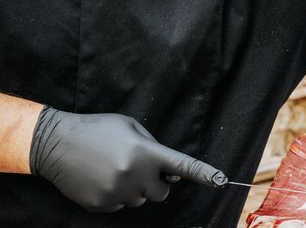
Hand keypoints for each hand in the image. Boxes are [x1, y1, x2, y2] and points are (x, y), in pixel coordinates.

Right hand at [29, 106, 226, 212]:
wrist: (57, 144)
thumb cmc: (98, 129)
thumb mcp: (130, 127)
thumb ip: (154, 147)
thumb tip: (172, 172)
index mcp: (145, 151)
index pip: (182, 165)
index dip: (204, 174)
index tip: (222, 180)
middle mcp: (135, 174)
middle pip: (162, 192)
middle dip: (157, 182)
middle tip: (140, 167)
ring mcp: (117, 192)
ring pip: (141, 200)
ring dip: (136, 188)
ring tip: (115, 168)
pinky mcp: (102, 204)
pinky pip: (121, 205)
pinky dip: (117, 195)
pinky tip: (103, 178)